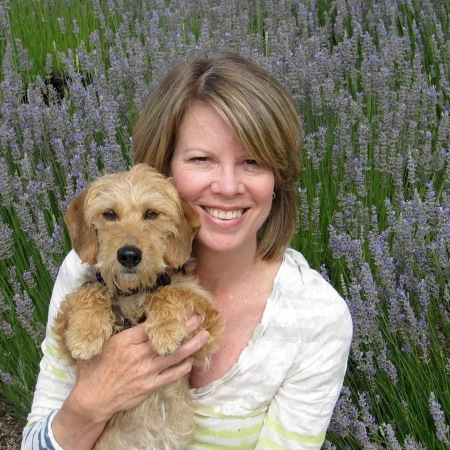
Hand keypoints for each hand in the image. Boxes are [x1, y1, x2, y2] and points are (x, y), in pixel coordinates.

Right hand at [52, 314, 207, 449]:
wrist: (92, 399)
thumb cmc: (94, 369)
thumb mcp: (101, 344)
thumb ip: (117, 331)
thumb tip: (126, 315)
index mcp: (126, 341)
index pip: (153, 326)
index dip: (170, 317)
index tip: (182, 309)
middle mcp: (139, 355)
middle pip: (169, 338)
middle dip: (188, 326)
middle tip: (201, 317)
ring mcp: (146, 371)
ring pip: (175, 356)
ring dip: (192, 345)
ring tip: (205, 336)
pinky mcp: (150, 386)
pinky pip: (172, 375)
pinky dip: (183, 367)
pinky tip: (192, 360)